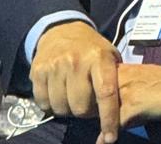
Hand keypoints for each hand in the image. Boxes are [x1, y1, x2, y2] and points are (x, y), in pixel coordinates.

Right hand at [30, 21, 121, 142]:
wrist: (61, 29)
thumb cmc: (91, 49)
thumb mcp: (110, 57)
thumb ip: (115, 82)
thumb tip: (123, 116)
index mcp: (98, 58)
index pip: (105, 94)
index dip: (108, 119)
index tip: (110, 138)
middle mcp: (75, 60)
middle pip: (80, 108)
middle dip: (84, 111)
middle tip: (85, 100)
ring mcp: (54, 64)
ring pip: (61, 108)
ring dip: (66, 108)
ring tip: (70, 95)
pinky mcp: (37, 70)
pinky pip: (43, 102)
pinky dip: (50, 104)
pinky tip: (56, 92)